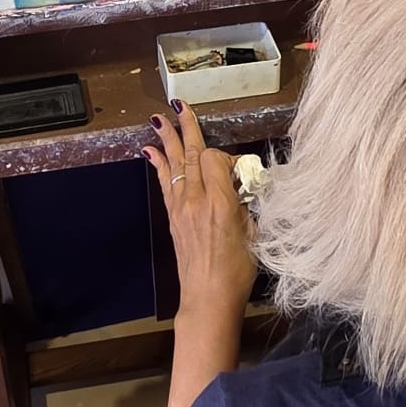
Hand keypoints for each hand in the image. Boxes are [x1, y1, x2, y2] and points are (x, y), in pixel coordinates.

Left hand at [144, 102, 257, 317]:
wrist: (208, 299)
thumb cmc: (237, 272)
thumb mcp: (254, 234)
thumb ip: (247, 204)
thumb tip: (240, 186)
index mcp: (220, 203)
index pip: (214, 160)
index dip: (226, 157)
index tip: (237, 169)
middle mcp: (196, 201)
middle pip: (191, 155)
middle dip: (187, 129)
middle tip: (180, 107)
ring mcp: (181, 209)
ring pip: (174, 165)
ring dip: (167, 140)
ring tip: (159, 120)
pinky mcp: (173, 218)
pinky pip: (165, 183)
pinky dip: (158, 164)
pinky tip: (151, 151)